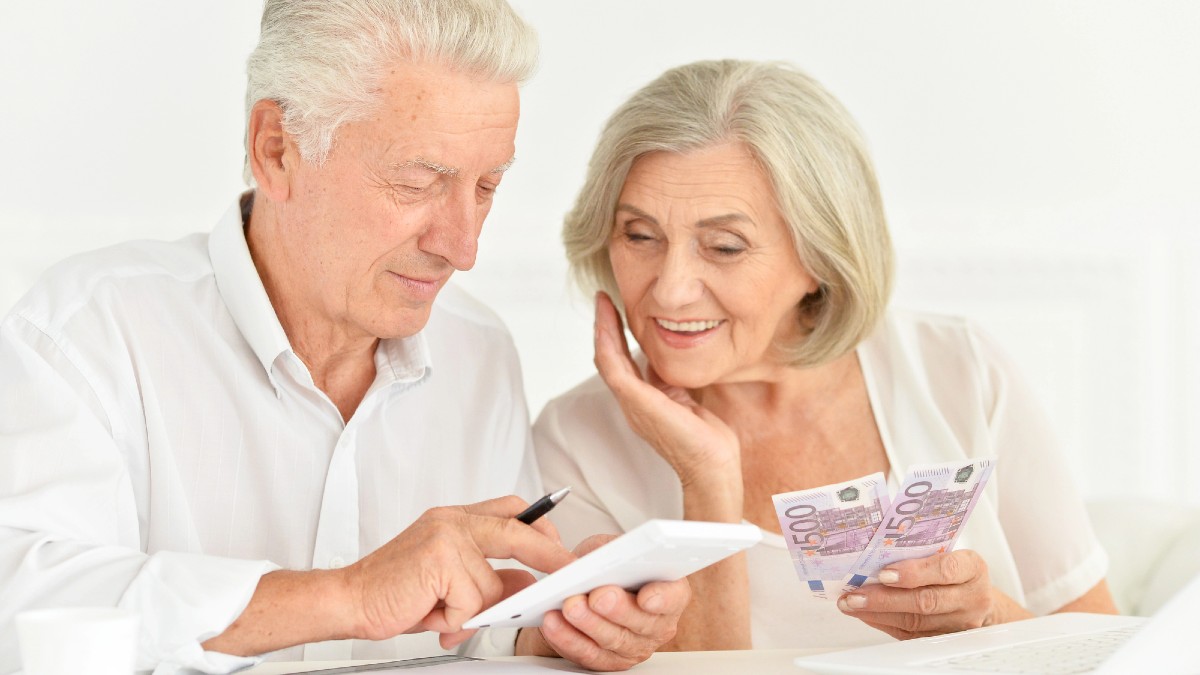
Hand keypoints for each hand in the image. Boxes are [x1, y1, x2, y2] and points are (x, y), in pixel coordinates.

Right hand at [344, 495, 576, 647]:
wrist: (348, 599)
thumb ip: (488, 577)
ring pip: (492, 585)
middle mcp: (452, 521)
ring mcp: (447, 537)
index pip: (509, 509)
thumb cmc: (394, 590)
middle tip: (569, 569)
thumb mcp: (450, 582)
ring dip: (471, 611)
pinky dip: (454, 620)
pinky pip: (471, 602)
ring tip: (441, 613)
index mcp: (454, 519)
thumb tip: (524, 583)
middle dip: (549, 553)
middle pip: (517, 530)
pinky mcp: (440, 561)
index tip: (558, 543)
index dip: (539, 524)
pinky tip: (431, 614)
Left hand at [516, 534, 690, 670]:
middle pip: (641, 622)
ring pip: (613, 640)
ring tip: (570, 607)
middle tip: (598, 597)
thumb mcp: (609, 546)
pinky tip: (554, 624)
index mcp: (668, 590)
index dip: (662, 598)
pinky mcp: (608, 661)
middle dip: (617, 609)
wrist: (585, 587)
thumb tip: (599, 558)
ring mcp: (634, 646)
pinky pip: (588, 655)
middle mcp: (657, 624)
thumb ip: (610, 551)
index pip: (674, 596)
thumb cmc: (605, 565)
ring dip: (588, 624)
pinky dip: (568, 639)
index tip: (646, 596)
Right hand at [593, 292, 740, 490]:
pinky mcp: (636, 402)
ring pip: (607, 359)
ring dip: (602, 328)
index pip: (622, 363)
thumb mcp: (688, 399)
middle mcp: (632, 402)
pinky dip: (608, 342)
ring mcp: (631, 403)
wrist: (711, 466)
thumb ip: (673, 381)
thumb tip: (668, 361)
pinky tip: (608, 321)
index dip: (616, 336)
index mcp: (644, 401)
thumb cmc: (707, 440)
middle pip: (609, 358)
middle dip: (604, 327)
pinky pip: (614, 367)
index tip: (616, 310)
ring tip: (603, 302)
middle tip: (603, 299)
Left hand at [836, 550, 1008, 638]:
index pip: (946, 569)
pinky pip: (910, 635)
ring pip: (915, 621)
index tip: (885, 573)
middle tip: (856, 594)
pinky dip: (883, 623)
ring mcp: (959, 623)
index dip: (915, 572)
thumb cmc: (957, 570)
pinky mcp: (944, 639)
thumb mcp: (949, 553)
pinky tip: (864, 614)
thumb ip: (922, 551)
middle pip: (926, 601)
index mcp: (972, 568)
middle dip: (886, 598)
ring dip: (878, 613)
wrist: (978, 599)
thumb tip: (875, 549)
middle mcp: (970, 598)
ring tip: (851, 604)